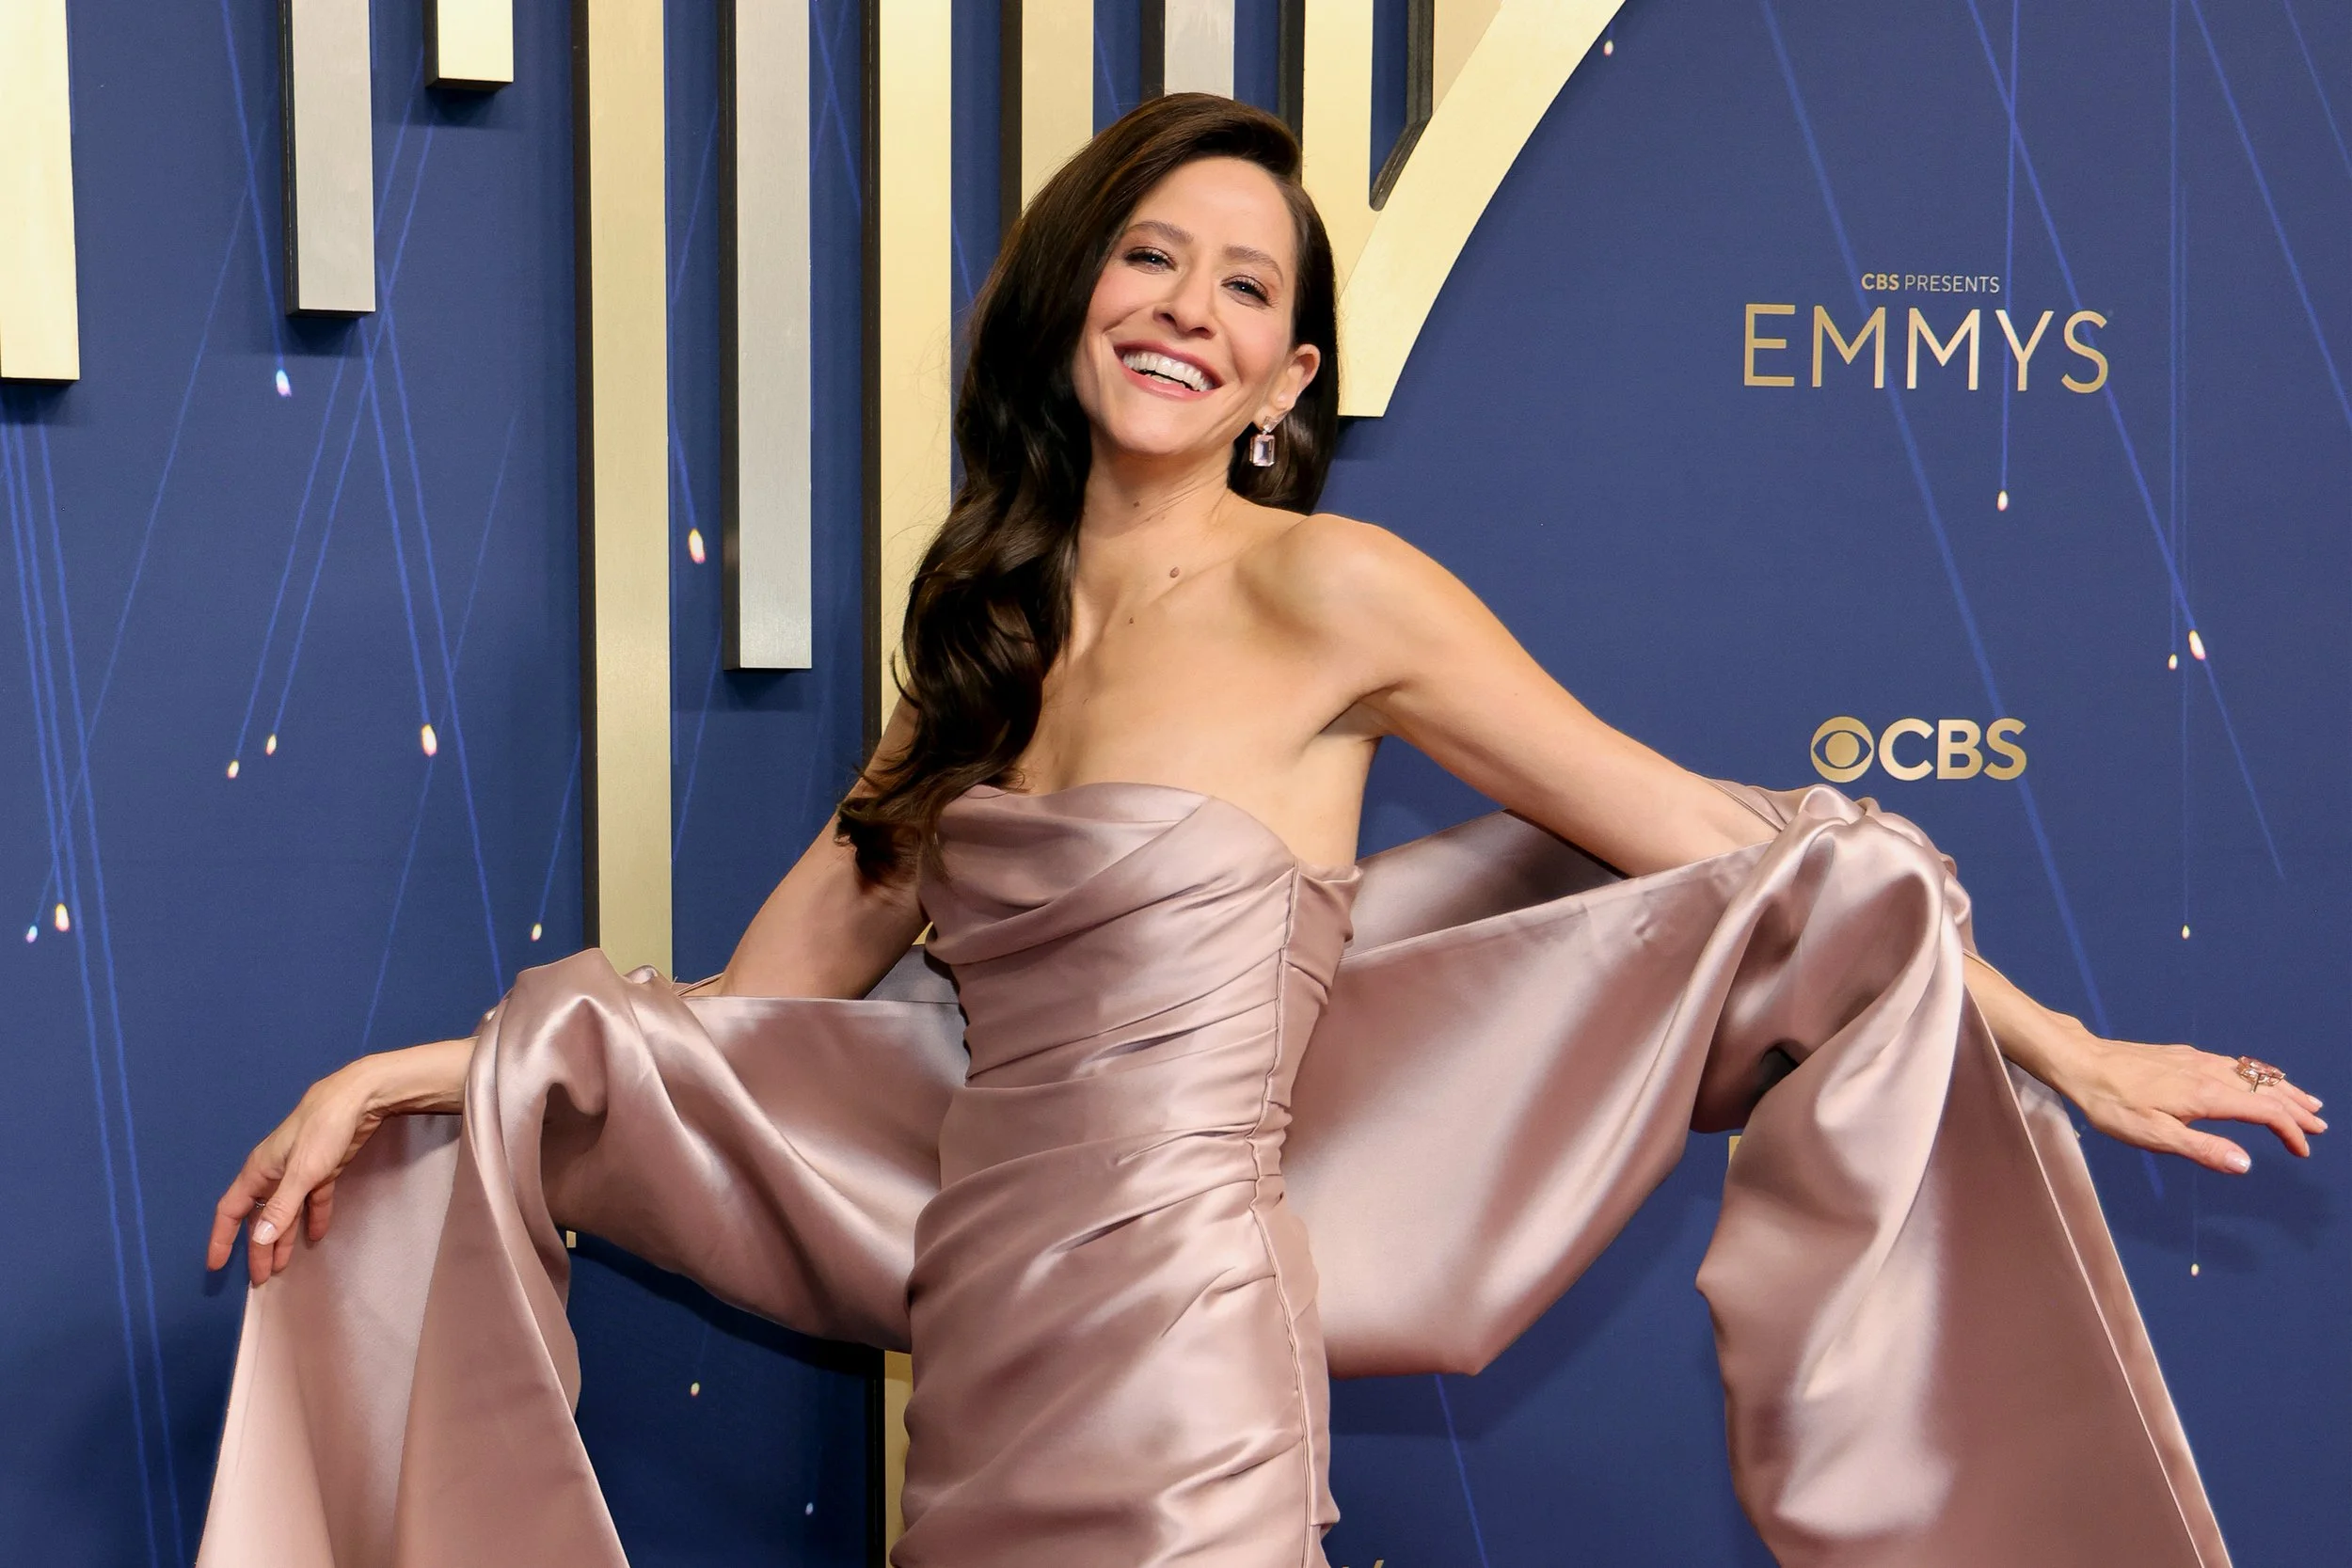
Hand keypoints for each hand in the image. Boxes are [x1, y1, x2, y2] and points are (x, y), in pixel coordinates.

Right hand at [206, 1038, 470, 1285]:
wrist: (360, 1098)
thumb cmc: (324, 1131)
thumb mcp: (302, 1172)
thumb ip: (281, 1207)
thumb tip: (257, 1240)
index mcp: (259, 1171)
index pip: (231, 1211)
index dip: (221, 1238)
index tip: (216, 1265)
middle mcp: (274, 1173)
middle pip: (260, 1217)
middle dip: (257, 1247)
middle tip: (259, 1279)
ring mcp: (300, 1172)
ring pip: (286, 1212)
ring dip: (282, 1237)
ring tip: (281, 1267)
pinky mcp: (324, 1169)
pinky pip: (313, 1200)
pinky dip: (313, 1217)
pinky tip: (316, 1236)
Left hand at [2056, 1030, 2325, 1174]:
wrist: (2082, 1063)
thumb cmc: (2113, 1104)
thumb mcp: (2154, 1135)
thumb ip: (2202, 1149)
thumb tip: (2246, 1164)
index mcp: (2207, 1095)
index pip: (2264, 1112)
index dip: (2289, 1131)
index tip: (2303, 1150)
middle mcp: (2209, 1072)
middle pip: (2266, 1089)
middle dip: (2296, 1107)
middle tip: (2321, 1124)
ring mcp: (2197, 1060)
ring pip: (2252, 1073)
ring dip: (2282, 1088)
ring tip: (2305, 1099)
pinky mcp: (2184, 1054)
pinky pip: (2234, 1063)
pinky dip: (2258, 1073)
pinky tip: (2256, 1076)